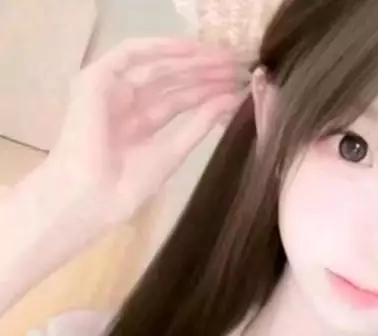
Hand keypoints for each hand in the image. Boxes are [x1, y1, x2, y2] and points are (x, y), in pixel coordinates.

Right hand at [44, 37, 249, 228]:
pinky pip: (129, 54)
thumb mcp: (173, 151)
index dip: (206, 91)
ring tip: (221, 59)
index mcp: (141, 124)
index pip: (177, 100)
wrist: (94, 197)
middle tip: (235, 68)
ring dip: (188, 60)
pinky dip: (158, 48)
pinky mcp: (96, 79)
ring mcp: (110, 90)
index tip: (236, 86)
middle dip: (202, 73)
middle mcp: (126, 104)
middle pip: (169, 81)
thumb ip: (199, 124)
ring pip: (154, 66)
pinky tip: (189, 49)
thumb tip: (230, 100)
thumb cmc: (128, 185)